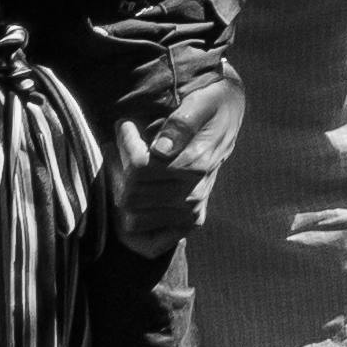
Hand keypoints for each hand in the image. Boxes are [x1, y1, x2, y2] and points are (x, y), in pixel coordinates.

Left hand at [114, 104, 223, 251]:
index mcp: (197, 165)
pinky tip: (134, 199)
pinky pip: (148, 244)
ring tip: (126, 168)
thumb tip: (160, 150)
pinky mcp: (189, 223)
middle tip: (121, 145)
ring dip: (121, 193)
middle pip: (131, 193)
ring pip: (132, 218)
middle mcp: (194, 194)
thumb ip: (181, 123)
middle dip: (118, 167)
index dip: (124, 141)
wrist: (228, 119)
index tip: (123, 123)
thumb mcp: (200, 102)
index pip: (139, 166)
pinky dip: (134, 230)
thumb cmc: (211, 106)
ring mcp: (191, 212)